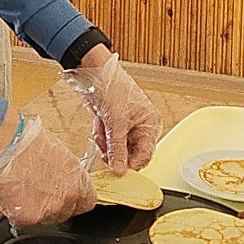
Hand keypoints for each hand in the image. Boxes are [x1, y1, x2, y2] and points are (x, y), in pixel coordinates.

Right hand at [0, 114, 97, 228]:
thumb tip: (64, 181)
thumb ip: (66, 173)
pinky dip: (17, 214)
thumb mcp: (58, 153)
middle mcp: (68, 196)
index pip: (88, 202)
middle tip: (38, 192)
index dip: (75, 201)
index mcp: (77, 178)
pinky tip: (12, 195)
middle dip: (54, 206)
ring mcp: (49, 209)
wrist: (6, 144)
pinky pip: (25, 222)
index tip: (66, 198)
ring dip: (36, 210)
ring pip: (46, 219)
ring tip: (23, 191)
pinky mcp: (29, 218)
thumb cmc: (27, 140)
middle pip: (66, 213)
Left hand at [61, 51, 160, 172]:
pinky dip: (101, 135)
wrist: (94, 73)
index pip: (146, 155)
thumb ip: (118, 149)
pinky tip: (99, 125)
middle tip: (105, 150)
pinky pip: (107, 140)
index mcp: (149, 123)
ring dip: (106, 143)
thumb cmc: (113, 88)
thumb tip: (119, 170)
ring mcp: (125, 126)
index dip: (132, 164)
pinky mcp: (112, 124)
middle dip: (115, 151)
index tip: (118, 169)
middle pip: (130, 153)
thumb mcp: (116, 122)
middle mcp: (140, 126)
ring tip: (101, 130)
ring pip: (116, 148)